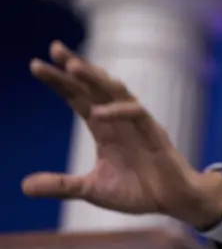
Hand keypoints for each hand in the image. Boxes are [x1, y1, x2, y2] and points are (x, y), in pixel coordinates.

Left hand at [22, 41, 221, 227]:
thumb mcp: (92, 189)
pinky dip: (118, 111)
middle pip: (94, 86)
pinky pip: (137, 114)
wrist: (171, 199)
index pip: (78, 97)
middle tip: (54, 48)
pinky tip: (97, 113)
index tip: (38, 65)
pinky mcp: (154, 133)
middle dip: (75, 67)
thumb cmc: (137, 190)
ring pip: (116, 91)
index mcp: (104, 127)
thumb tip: (23, 186)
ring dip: (94, 77)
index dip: (60, 82)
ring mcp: (137, 124)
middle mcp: (119, 119)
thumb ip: (62, 185)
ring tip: (72, 66)